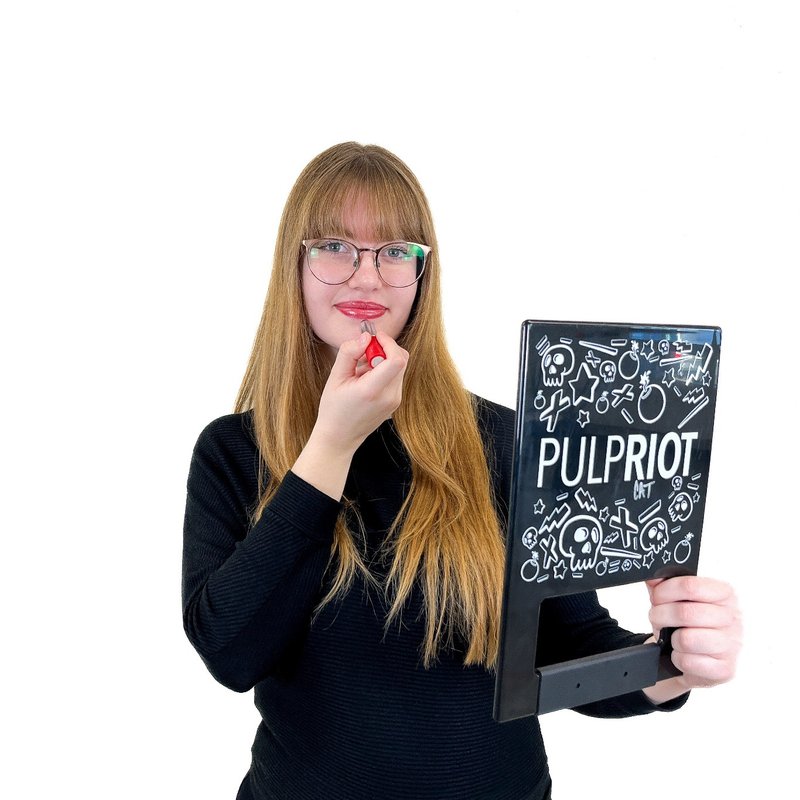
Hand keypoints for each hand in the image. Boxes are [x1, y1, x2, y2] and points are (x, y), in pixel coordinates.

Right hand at [291, 330, 408, 499]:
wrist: (340, 437)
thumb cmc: (334, 409)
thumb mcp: (335, 377)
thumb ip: (349, 353)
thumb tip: (365, 337)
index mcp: (373, 390)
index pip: (397, 359)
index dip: (388, 342)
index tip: (374, 338)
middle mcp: (390, 396)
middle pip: (401, 359)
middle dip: (384, 349)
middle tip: (364, 354)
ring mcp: (395, 401)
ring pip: (400, 367)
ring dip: (384, 360)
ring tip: (362, 370)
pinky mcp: (396, 402)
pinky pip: (396, 377)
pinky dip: (384, 371)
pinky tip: (367, 379)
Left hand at [643, 576, 741, 702]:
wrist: (701, 659)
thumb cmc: (690, 625)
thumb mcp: (677, 600)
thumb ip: (664, 585)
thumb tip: (650, 576)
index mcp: (724, 594)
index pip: (690, 586)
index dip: (664, 591)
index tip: (656, 597)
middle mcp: (733, 618)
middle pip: (684, 613)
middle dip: (660, 616)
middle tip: (657, 619)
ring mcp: (731, 645)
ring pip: (686, 639)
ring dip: (671, 640)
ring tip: (672, 638)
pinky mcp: (724, 669)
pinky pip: (687, 661)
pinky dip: (677, 658)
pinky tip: (682, 654)